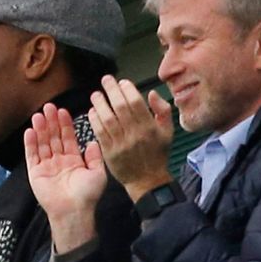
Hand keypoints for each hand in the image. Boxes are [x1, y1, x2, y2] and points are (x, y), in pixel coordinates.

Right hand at [25, 103, 105, 252]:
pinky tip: (30, 131)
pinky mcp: (35, 173)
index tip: (63, 111)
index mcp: (73, 160)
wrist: (74, 211)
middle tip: (49, 107)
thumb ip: (95, 157)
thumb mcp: (98, 173)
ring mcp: (46, 166)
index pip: (68, 138)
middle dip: (51, 122)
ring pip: (42, 143)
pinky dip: (30, 144)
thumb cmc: (88, 195)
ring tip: (39, 115)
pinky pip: (31, 156)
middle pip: (54, 137)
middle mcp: (59, 161)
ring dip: (40, 129)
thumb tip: (93, 142)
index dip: (65, 124)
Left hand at [89, 75, 174, 201]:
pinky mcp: (110, 152)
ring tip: (96, 94)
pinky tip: (92, 111)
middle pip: (120, 107)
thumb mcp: (168, 131)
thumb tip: (151, 93)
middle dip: (111, 90)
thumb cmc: (157, 154)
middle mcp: (135, 134)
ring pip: (108, 118)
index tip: (122, 82)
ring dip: (100, 103)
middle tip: (106, 80)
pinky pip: (100, 132)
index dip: (127, 89)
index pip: (136, 103)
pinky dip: (95, 120)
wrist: (147, 181)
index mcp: (150, 127)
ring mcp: (121, 144)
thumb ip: (163, 110)